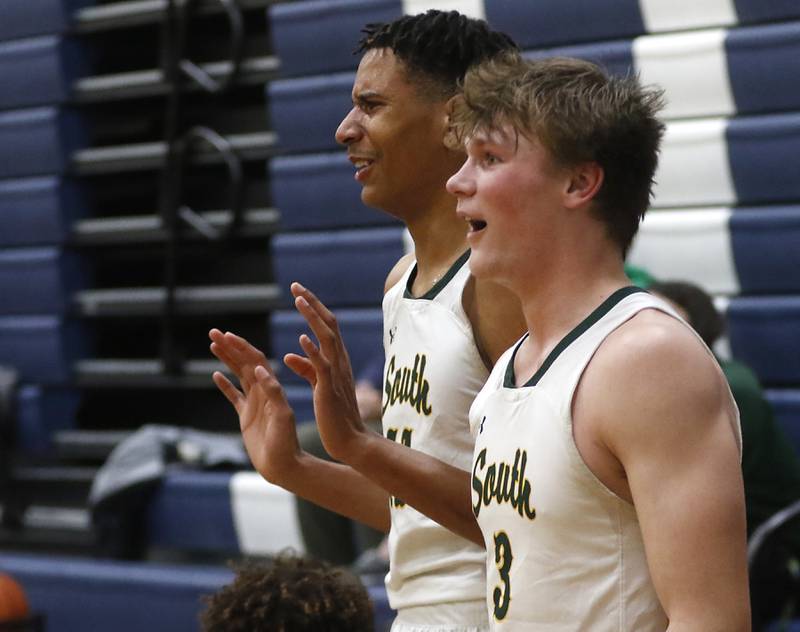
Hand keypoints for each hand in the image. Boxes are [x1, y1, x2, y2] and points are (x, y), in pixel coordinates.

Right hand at [208, 329, 300, 485]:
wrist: (285, 466)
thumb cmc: (286, 443)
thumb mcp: (282, 416)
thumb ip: (272, 392)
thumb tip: (258, 368)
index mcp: (271, 389)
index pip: (255, 360)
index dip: (241, 347)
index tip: (227, 335)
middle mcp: (263, 392)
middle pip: (244, 363)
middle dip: (230, 347)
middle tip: (213, 332)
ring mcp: (254, 403)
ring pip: (238, 375)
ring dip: (227, 359)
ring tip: (212, 344)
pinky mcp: (247, 417)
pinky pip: (234, 396)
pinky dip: (225, 385)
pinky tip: (216, 374)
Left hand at [284, 283, 368, 462]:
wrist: (349, 439)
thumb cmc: (334, 414)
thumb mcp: (319, 385)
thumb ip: (306, 368)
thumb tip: (290, 354)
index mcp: (335, 359)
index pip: (326, 326)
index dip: (312, 308)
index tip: (298, 292)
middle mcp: (339, 361)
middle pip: (328, 324)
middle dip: (312, 303)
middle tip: (295, 286)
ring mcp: (336, 373)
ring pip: (327, 338)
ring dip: (313, 317)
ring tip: (298, 300)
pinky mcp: (330, 388)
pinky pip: (322, 366)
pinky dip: (313, 351)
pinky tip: (302, 338)